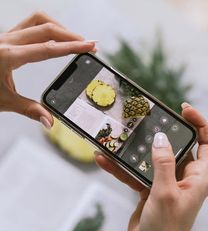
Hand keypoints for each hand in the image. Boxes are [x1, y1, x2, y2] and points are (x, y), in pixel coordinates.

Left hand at [0, 11, 95, 127]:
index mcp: (8, 56)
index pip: (48, 48)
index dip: (71, 47)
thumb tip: (50, 122)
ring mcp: (6, 36)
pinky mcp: (6, 37)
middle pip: (46, 28)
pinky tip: (55, 38)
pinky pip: (30, 24)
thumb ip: (30, 110)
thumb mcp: (4, 101)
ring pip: (37, 20)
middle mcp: (6, 41)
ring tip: (74, 40)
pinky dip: (47, 27)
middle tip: (88, 45)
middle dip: (71, 36)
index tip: (89, 47)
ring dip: (59, 27)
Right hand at [96, 103, 207, 230]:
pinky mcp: (149, 187)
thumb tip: (161, 138)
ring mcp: (165, 181)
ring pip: (151, 158)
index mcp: (196, 177)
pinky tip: (105, 160)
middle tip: (149, 120)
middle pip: (176, 146)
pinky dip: (121, 167)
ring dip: (134, 151)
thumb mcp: (165, 194)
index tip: (185, 109)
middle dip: (162, 132)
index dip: (199, 124)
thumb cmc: (166, 229)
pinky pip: (135, 172)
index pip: (207, 143)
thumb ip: (163, 164)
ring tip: (120, 138)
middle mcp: (182, 176)